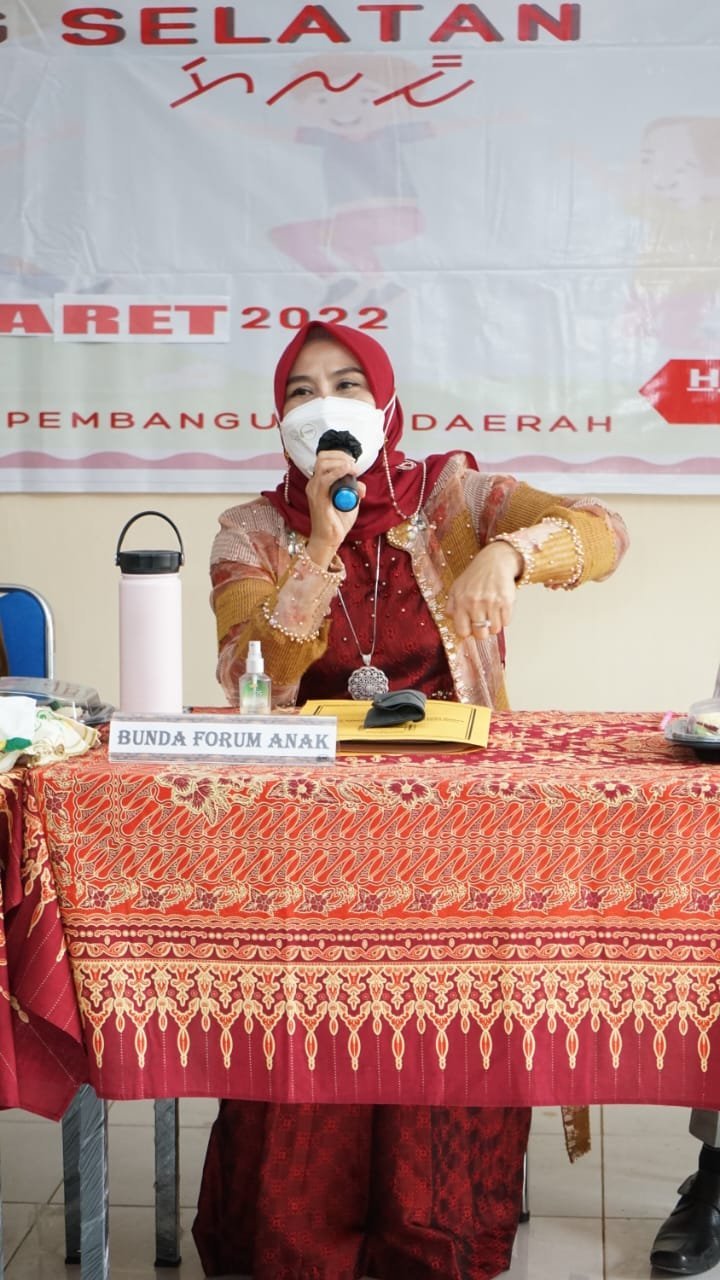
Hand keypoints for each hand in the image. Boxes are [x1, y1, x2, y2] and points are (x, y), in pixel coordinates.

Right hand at [304, 450, 366, 568]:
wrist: (329, 540)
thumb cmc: (337, 522)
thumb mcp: (350, 502)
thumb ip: (354, 491)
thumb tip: (361, 484)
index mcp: (319, 482)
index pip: (324, 458)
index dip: (339, 455)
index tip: (352, 461)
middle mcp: (314, 484)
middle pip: (323, 457)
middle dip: (341, 456)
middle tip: (353, 465)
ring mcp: (314, 490)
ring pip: (323, 464)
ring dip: (341, 463)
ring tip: (352, 469)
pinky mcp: (318, 498)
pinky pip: (326, 479)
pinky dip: (338, 472)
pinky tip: (348, 471)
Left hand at [445, 542, 522, 638]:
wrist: (495, 561)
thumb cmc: (475, 575)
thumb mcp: (456, 588)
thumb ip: (451, 606)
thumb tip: (451, 620)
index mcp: (461, 602)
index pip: (462, 631)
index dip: (468, 632)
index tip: (471, 628)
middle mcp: (475, 603)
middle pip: (480, 634)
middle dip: (482, 632)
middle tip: (484, 623)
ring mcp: (491, 602)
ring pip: (495, 629)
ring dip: (494, 625)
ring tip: (492, 614)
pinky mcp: (506, 601)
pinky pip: (506, 622)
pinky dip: (505, 618)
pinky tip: (500, 609)